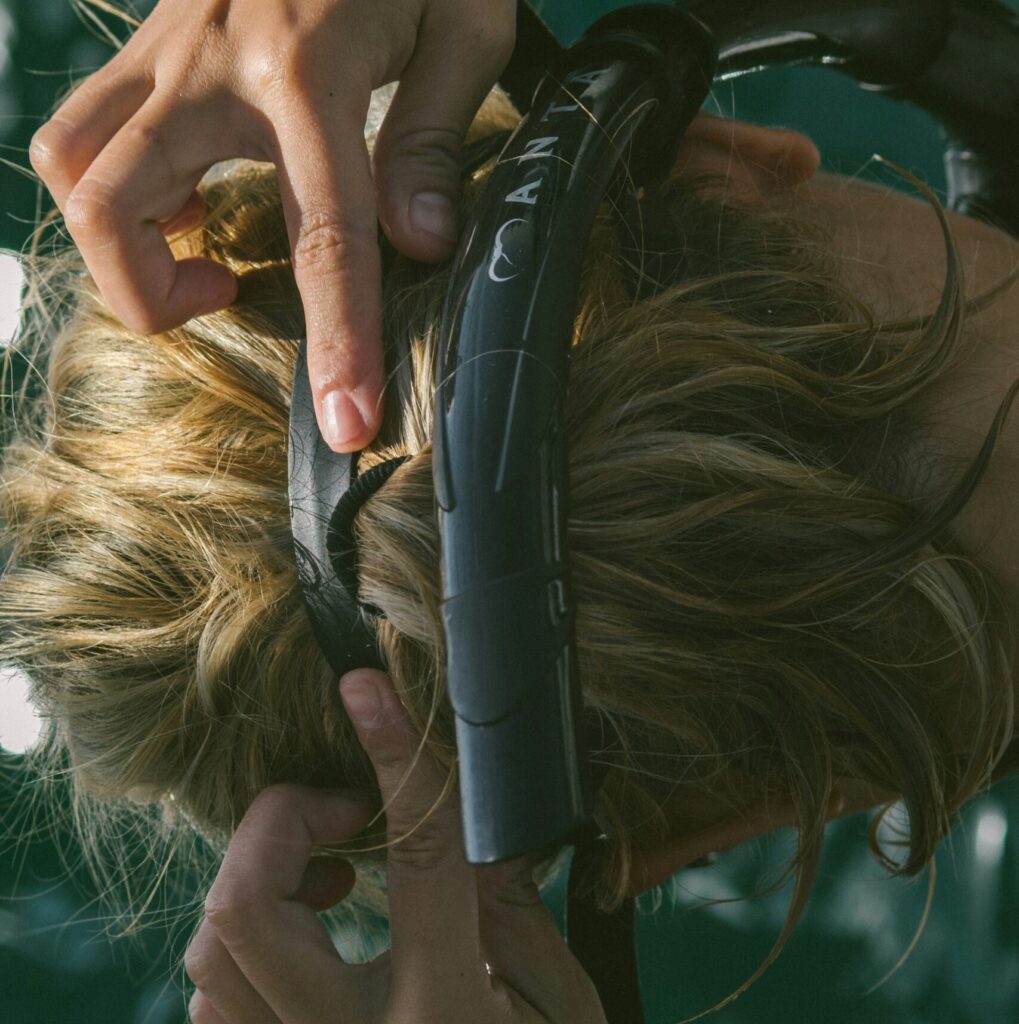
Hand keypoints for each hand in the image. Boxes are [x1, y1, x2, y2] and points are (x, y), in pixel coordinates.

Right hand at [29, 0, 515, 451]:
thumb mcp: (464, 21)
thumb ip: (436, 136)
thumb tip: (419, 242)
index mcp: (309, 73)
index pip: (320, 238)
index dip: (335, 344)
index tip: (345, 424)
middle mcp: (211, 67)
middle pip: (107, 209)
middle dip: (151, 298)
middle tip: (228, 294)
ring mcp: (163, 48)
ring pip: (70, 164)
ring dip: (121, 239)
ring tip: (206, 249)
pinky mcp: (149, 40)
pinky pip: (88, 126)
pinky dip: (121, 184)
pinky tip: (194, 191)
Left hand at [184, 668, 607, 1022]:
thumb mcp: (566, 1013)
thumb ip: (519, 913)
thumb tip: (474, 825)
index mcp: (450, 1014)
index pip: (418, 856)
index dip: (394, 757)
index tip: (366, 689)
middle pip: (247, 908)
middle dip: (281, 824)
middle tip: (343, 814)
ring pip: (214, 957)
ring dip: (265, 881)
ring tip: (333, 876)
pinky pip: (215, 1006)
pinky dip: (249, 945)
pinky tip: (310, 936)